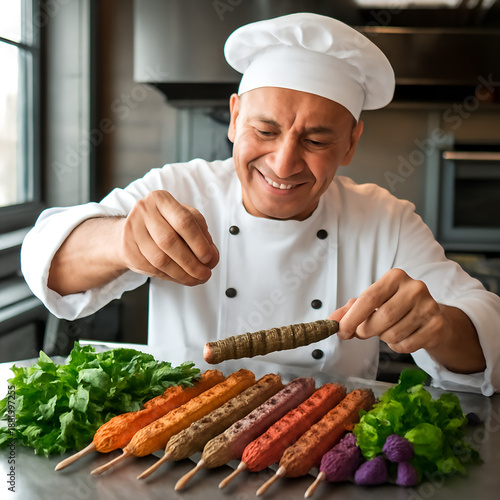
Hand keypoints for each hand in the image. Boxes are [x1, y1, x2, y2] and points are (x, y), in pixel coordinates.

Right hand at [120, 190, 218, 285]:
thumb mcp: (184, 219)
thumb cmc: (162, 223)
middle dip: (191, 262)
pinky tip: (181, 277)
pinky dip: (171, 276)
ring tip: (196, 278)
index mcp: (161, 199)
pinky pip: (152, 269)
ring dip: (182, 274)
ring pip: (160, 259)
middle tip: (205, 273)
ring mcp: (133, 230)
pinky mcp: (128, 249)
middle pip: (170, 241)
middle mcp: (144, 211)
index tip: (209, 257)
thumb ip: (201, 234)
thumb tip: (212, 256)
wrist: (131, 230)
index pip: (184, 221)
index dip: (199, 242)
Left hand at [329, 268, 443, 353]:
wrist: (432, 318)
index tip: (341, 330)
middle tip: (361, 333)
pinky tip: (404, 336)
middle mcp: (414, 288)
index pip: (369, 298)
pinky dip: (399, 346)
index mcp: (395, 277)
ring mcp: (429, 306)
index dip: (352, 317)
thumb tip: (333, 321)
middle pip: (382, 317)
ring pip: (393, 334)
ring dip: (384, 338)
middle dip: (365, 330)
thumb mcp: (373, 303)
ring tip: (389, 330)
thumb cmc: (397, 307)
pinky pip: (407, 345)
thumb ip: (351, 310)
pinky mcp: (437, 326)